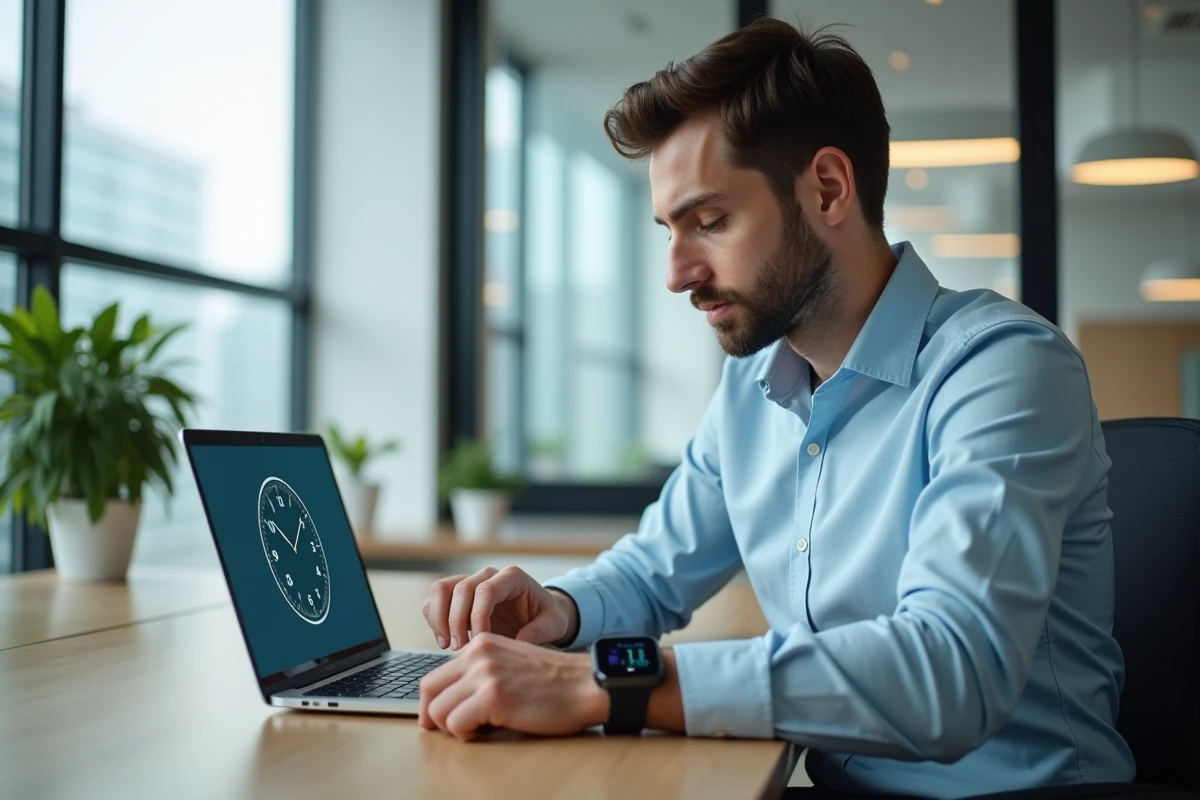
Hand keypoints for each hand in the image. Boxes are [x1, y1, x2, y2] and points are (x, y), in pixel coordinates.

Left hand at [418, 632, 607, 740]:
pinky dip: (465, 734)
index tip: (439, 718)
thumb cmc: (553, 682)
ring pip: (438, 709)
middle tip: (448, 730)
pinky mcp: (493, 696)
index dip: (433, 701)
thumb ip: (482, 672)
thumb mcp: (510, 663)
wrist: (585, 685)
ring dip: (452, 727)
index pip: (435, 674)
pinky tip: (484, 732)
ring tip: (475, 729)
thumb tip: (453, 699)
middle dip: (433, 716)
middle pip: (429, 690)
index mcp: (481, 645)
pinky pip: (456, 723)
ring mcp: (485, 674)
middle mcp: (478, 654)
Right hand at [422, 566, 576, 650]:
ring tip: (447, 645)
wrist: (538, 615)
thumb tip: (521, 641)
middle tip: (460, 650)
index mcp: (512, 577)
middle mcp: (488, 575)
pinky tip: (444, 642)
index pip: (486, 590)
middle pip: (460, 588)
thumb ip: (542, 631)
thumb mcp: (555, 624)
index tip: (480, 643)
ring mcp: (470, 582)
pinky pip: (435, 600)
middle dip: (456, 621)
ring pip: (441, 589)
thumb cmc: (546, 617)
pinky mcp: (457, 595)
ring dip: (438, 618)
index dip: (478, 617)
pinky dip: (434, 619)